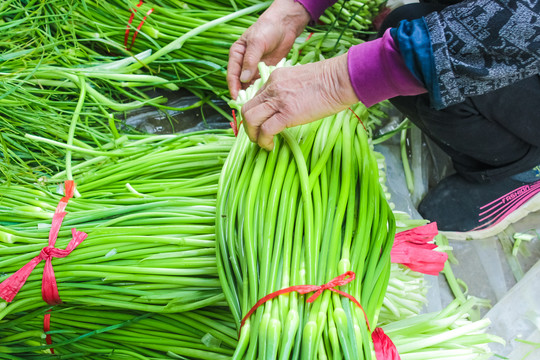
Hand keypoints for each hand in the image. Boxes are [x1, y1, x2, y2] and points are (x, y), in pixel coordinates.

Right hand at [227, 0, 310, 98]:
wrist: (285, 25)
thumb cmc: (267, 29)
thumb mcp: (257, 43)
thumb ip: (250, 60)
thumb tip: (244, 79)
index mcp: (236, 55)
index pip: (232, 74)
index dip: (233, 87)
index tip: (236, 98)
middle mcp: (243, 63)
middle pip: (240, 82)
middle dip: (242, 94)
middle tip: (247, 106)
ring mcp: (254, 68)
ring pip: (250, 85)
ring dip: (252, 94)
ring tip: (256, 104)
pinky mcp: (265, 71)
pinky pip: (261, 83)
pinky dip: (262, 90)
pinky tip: (265, 97)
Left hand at [241, 54, 358, 150]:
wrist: (341, 78)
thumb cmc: (331, 80)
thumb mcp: (303, 80)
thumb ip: (291, 90)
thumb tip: (290, 106)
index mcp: (275, 78)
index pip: (256, 98)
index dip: (256, 114)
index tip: (262, 125)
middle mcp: (272, 87)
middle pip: (247, 109)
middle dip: (248, 127)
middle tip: (257, 137)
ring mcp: (278, 100)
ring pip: (250, 119)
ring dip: (253, 135)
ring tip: (262, 143)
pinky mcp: (287, 113)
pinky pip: (266, 130)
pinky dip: (264, 141)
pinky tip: (271, 146)